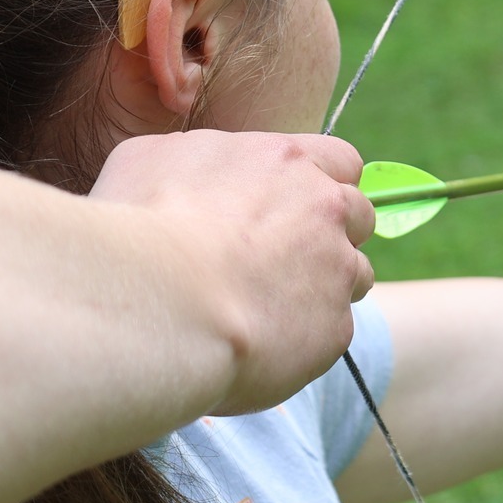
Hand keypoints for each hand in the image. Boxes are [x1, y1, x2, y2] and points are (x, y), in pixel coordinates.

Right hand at [91, 129, 374, 412]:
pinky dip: (303, 338)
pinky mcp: (334, 331)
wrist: (161, 304)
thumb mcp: (148, 159)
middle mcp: (326, 209)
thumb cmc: (143, 226)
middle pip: (358, 216)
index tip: (293, 206)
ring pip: (354, 275)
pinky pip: (330, 331)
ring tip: (266, 306)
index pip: (340, 160)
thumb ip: (193, 159)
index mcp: (289, 160)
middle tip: (280, 260)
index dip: (322, 183)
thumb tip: (189, 174)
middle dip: (331, 234)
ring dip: (323, 287)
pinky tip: (258, 343)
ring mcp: (337, 271)